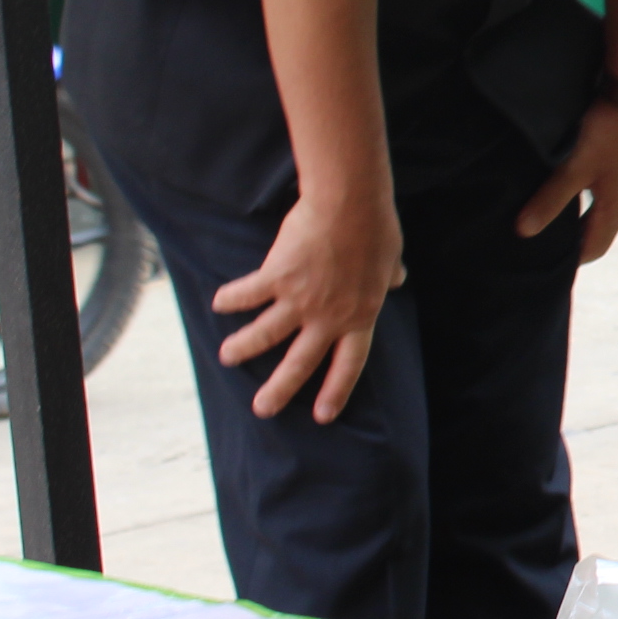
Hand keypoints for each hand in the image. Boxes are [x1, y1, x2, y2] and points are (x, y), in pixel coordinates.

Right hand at [212, 193, 403, 423]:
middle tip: (262, 409)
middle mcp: (329, 315)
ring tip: (227, 356)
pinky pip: (247, 295)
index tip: (323, 415)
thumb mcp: (390, 258)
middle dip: (279, 389)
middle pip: (301, 362)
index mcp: (360, 314)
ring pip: (265, 335)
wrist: (351, 203)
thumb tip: (398, 280)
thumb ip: (389, 276)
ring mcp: (301, 299)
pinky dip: (231, 299)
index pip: (350, 362)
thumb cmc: (375, 226)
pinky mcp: (277, 278)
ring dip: (242, 348)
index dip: (336, 389)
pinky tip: (219, 302)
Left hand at [518, 100, 617, 254]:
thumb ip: (550, 200)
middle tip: (543, 243)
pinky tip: (566, 187)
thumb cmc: (606, 133)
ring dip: (577, 218)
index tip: (546, 263)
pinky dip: (583, 199)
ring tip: (549, 216)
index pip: (595, 248)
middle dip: (573, 242)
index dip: (572, 260)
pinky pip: (602, 192)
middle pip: (598, 231)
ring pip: (599, 211)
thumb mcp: (573, 168)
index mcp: (617, 207)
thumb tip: (524, 232)